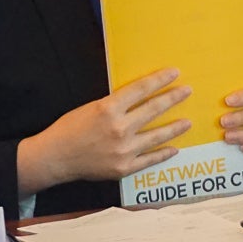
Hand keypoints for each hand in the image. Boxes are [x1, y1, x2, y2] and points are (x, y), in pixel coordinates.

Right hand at [26, 68, 193, 182]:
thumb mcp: (91, 107)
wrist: (55, 158)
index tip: (174, 73)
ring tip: (187, 122)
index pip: (141, 89)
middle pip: (153, 109)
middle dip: (173, 98)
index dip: (160, 80)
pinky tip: (173, 149)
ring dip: (175, 127)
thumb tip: (139, 98)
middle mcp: (119, 128)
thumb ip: (115, 105)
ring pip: (157, 136)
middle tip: (187, 91)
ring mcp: (123, 150)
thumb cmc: (69, 129)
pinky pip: (150, 160)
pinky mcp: (124, 168)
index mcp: (109, 109)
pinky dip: (163, 154)